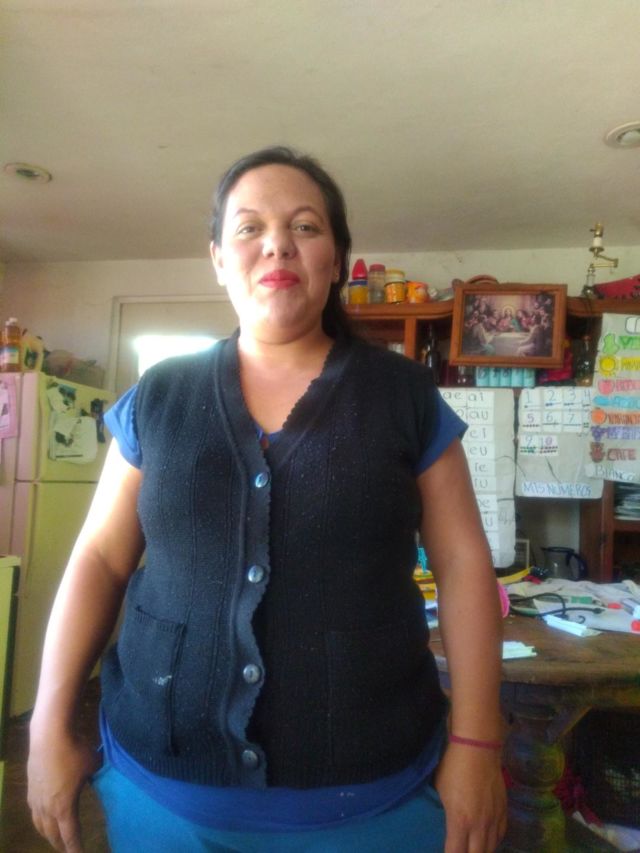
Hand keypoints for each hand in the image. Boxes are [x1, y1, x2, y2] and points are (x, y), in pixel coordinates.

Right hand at [27, 728, 99, 852]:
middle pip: (52, 835)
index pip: (70, 835)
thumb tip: (99, 773)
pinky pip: (34, 812)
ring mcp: (36, 799)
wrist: (49, 735)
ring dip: (48, 834)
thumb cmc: (74, 751)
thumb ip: (97, 775)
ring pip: (40, 825)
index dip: (75, 849)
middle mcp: (47, 808)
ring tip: (55, 837)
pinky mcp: (30, 788)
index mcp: (64, 807)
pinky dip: (39, 820)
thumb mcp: (93, 764)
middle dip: (61, 844)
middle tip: (68, 849)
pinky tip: (42, 817)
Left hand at [434, 742, 506, 852]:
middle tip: (460, 851)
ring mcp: (494, 819)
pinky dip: (493, 841)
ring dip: (481, 851)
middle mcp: (480, 826)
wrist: (478, 748)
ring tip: (473, 848)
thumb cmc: (453, 767)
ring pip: (490, 848)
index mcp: (460, 821)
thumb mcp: (441, 791)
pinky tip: (487, 840)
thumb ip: (446, 813)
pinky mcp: (504, 810)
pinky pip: (500, 835)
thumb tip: (448, 825)